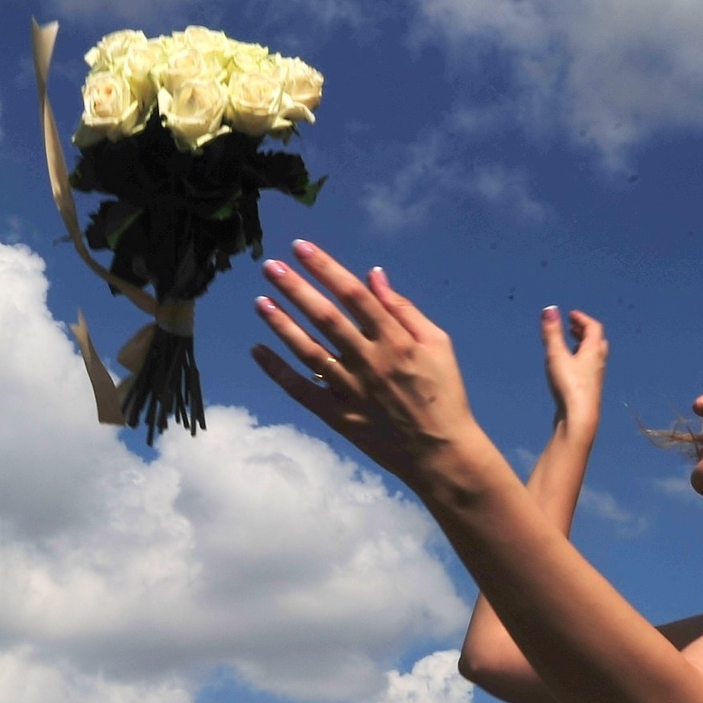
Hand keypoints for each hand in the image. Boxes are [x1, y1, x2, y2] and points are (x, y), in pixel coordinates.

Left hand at [250, 240, 479, 486]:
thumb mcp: (438, 344)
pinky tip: (258, 351)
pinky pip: (302, 391)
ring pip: (309, 352)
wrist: (441, 454)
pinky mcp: (339, 416)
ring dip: (282, 325)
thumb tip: (373, 275)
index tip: (302, 248)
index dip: (326, 269)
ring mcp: (352, 390)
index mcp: (396, 340)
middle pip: (326, 318)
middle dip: (296, 289)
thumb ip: (404, 309)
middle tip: (270, 267)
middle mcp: (370, 362)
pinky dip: (278, 372)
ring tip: (259, 301)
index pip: (353, 295)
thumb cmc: (444, 394)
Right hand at [542, 307, 606, 442]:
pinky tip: (568, 370)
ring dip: (583, 347)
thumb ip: (552, 333)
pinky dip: (581, 361)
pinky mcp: (589, 390)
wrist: (580, 417)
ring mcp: (595, 378)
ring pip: (594, 357)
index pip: (593, 327)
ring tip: (570, 346)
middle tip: (572, 328)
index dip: (582, 319)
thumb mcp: (557, 355)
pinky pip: (588, 370)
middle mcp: (598, 363)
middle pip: (596, 341)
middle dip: (585, 332)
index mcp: (593, 351)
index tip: (570, 315)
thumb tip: (549, 309)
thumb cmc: (569, 386)